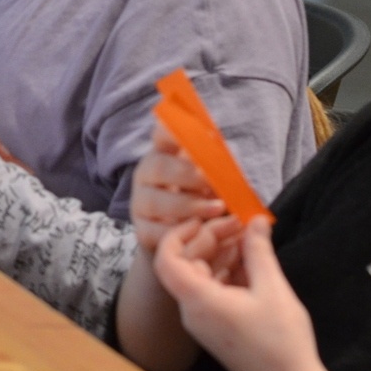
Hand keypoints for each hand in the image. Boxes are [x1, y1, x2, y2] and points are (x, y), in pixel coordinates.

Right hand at [131, 121, 228, 253]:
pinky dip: (179, 231)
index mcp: (164, 154)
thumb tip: (230, 154)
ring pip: (155, 201)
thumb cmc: (202, 200)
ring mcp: (140, 203)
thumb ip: (219, 167)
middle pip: (158, 166)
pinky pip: (155, 231)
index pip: (162, 136)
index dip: (173, 132)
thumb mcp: (213, 179)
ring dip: (188, 204)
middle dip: (187, 173)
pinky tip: (199, 230)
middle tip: (211, 182)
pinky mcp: (141, 230)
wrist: (184, 239)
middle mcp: (147, 175)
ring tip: (217, 209)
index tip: (192, 132)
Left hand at [155, 217, 316, 370]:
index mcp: (196, 300)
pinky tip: (250, 262)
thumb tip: (255, 220)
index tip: (204, 218)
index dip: (178, 233)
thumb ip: (259, 251)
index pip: (166, 259)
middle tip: (238, 222)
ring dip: (221, 255)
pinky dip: (226, 274)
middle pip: (186, 264)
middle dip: (209, 239)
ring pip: (201, 277)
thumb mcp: (272, 288)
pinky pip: (212, 292)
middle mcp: (191, 311)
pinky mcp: (216, 329)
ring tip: (248, 238)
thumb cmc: (280, 340)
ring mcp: (203, 322)